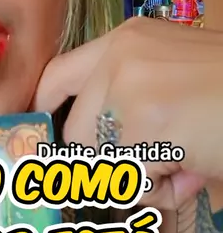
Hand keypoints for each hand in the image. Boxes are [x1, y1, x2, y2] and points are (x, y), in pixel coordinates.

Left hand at [33, 17, 222, 209]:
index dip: (44, 111)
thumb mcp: (174, 69)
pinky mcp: (147, 125)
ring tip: (181, 167)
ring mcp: (129, 90)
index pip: (57, 74)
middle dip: (104, 164)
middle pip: (75, 132)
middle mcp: (119, 59)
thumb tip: (87, 157)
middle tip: (143, 171)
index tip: (41, 139)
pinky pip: (135, 182)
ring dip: (141, 180)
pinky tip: (192, 172)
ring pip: (105, 163)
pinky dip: (162, 192)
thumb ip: (130, 96)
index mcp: (125, 39)